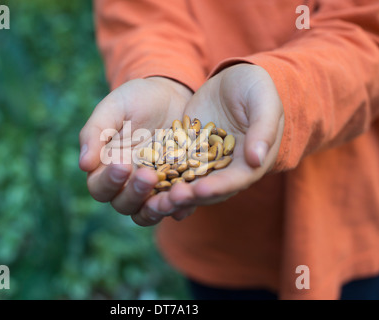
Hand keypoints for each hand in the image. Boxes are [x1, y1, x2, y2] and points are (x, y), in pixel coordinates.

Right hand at [79, 77, 191, 224]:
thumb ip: (95, 132)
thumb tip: (83, 164)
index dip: (109, 181)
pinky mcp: (177, 188)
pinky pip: (177, 206)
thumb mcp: (114, 107)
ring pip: (148, 213)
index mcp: (106, 168)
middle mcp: (127, 184)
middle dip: (135, 193)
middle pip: (124, 204)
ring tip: (170, 195)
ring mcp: (153, 189)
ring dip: (157, 209)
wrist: (172, 94)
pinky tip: (189, 196)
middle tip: (148, 175)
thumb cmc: (136, 99)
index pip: (100, 187)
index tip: (123, 164)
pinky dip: (182, 207)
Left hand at [145, 63, 284, 220]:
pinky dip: (160, 173)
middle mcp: (227, 168)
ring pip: (188, 182)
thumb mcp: (263, 100)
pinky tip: (143, 176)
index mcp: (251, 162)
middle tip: (173, 198)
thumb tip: (257, 159)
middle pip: (209, 188)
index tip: (201, 190)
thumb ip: (263, 128)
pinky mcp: (186, 152)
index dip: (220, 187)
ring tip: (156, 191)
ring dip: (172, 190)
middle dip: (191, 195)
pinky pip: (172, 166)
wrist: (232, 79)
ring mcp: (204, 162)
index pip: (236, 180)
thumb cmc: (254, 87)